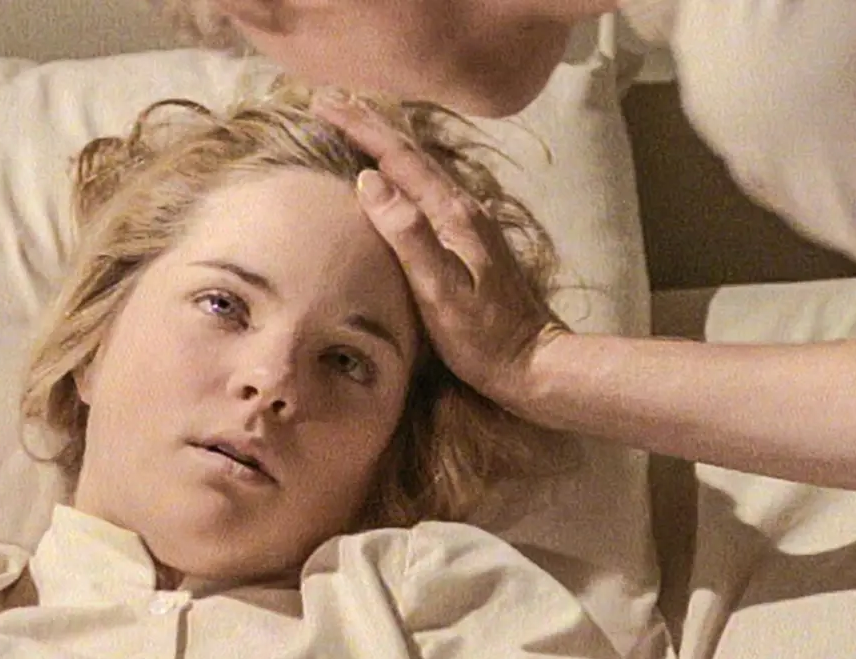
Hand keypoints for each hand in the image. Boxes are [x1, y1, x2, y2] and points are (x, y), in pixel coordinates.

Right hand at [310, 92, 568, 420]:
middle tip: (327, 99)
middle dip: (367, 123)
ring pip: (420, 166)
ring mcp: (468, 221)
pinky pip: (426, 187)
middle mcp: (463, 207)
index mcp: (452, 215)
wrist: (532, 361)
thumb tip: (370, 181)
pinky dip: (400, 168)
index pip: (399, 158)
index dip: (359, 128)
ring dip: (383, 141)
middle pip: (410, 152)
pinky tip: (391, 174)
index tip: (322, 104)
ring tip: (352, 123)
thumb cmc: (483, 337)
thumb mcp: (440, 292)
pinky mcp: (468, 238)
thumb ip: (408, 236)